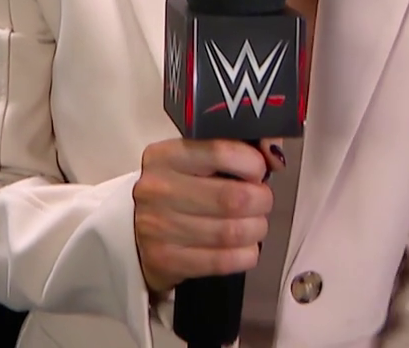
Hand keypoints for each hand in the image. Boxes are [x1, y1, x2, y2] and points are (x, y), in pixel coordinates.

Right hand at [132, 138, 274, 294]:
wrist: (136, 232)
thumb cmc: (177, 191)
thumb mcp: (194, 161)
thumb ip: (237, 147)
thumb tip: (273, 153)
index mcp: (164, 156)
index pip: (220, 152)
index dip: (253, 163)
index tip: (258, 170)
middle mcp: (157, 190)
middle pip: (233, 198)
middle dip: (260, 200)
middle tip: (261, 201)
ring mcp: (159, 228)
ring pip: (232, 232)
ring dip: (255, 229)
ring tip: (253, 224)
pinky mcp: (167, 260)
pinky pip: (224, 261)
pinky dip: (246, 254)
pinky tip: (245, 247)